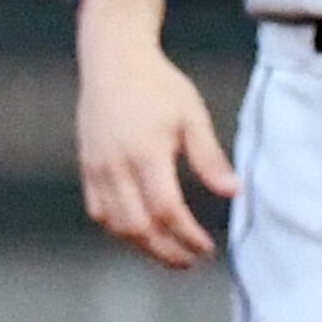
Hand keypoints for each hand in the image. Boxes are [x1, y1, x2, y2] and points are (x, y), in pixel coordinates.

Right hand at [75, 0, 235, 268]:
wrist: (112, 61)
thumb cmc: (158, 85)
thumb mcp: (192, 115)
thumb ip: (210, 157)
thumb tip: (234, 192)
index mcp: (146, 153)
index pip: (166, 210)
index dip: (187, 236)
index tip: (208, 247)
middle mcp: (116, 166)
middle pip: (138, 227)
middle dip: (166, 251)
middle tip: (192, 260)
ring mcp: (96, 168)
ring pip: (115, 224)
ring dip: (143, 246)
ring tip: (171, 253)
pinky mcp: (87, 167)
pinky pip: (99, 211)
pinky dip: (120, 230)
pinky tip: (142, 234)